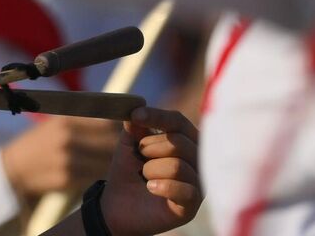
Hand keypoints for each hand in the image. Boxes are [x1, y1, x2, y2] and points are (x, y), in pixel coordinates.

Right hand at [1, 116, 120, 198]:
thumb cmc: (40, 143)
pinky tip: (92, 172)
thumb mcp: (56, 123)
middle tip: (121, 150)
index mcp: (66, 120)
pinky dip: (97, 174)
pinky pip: (94, 176)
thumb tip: (118, 119)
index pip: (107, 122)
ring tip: (108, 161)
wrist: (13, 169)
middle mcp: (67, 138)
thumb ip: (84, 120)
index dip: (119, 128)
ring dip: (109, 162)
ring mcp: (67, 160)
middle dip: (118, 147)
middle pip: (109, 142)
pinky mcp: (67, 179)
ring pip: (105, 161)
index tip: (123, 131)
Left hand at [100, 107, 201, 235]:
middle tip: (140, 160)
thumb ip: (135, 128)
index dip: (157, 116)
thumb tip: (136, 108)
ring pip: (177, 166)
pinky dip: (162, 187)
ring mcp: (197, 182)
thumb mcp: (128, 147)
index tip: (136, 115)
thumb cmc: (128, 173)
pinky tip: (151, 188)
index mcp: (184, 140)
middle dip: (150, 149)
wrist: (118, 207)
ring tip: (145, 178)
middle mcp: (197, 160)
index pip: (177, 121)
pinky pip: (184, 190)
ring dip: (151, 171)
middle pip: (178, 143)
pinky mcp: (192, 204)